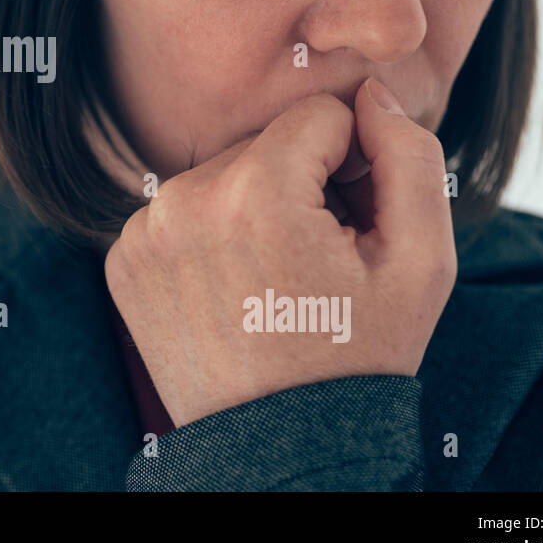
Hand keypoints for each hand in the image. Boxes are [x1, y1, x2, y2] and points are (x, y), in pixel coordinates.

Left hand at [104, 77, 456, 427]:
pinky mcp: (121, 258)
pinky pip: (181, 210)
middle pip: (264, 143)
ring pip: (221, 173)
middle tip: (317, 257)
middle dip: (301, 182)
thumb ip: (410, 157)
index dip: (353, 161)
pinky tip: (234, 287)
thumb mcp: (421, 263)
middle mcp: (184, 201)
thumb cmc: (358, 355)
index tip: (353, 221)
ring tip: (276, 276)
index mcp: (256, 194)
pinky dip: (210, 234)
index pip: (319, 115)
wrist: (281, 447)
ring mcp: (143, 232)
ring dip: (254, 205)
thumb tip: (370, 95)